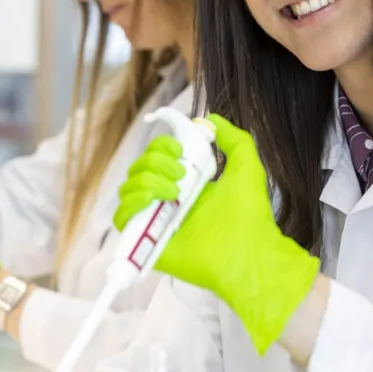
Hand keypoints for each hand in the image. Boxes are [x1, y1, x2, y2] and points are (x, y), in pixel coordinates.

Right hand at [114, 114, 319, 353]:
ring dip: (147, 180)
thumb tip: (209, 119)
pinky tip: (156, 202)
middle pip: (139, 169)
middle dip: (157, 161)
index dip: (162, 146)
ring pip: (128, 189)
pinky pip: (122, 218)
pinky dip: (132, 203)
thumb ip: (234, 138)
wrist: (248, 253)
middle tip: (182, 174)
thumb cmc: (250, 216)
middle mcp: (167, 201)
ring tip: (175, 192)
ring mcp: (155, 221)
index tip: (181, 149)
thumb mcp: (247, 166)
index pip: (157, 157)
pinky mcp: (147, 242)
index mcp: (186, 184)